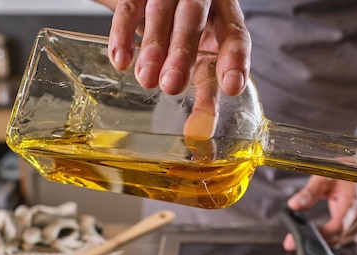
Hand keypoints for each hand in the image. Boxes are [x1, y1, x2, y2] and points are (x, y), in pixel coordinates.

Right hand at [94, 0, 250, 95]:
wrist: (158, 4)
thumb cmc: (191, 42)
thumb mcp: (204, 64)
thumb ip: (206, 96)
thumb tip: (201, 139)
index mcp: (226, 17)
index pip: (235, 34)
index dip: (234, 60)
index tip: (230, 87)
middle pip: (193, 18)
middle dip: (182, 53)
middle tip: (171, 86)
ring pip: (161, 11)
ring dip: (153, 46)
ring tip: (146, 79)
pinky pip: (128, 7)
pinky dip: (123, 34)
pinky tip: (121, 60)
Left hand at [283, 176, 356, 250]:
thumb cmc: (345, 172)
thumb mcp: (323, 178)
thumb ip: (309, 192)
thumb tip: (293, 204)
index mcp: (352, 204)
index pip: (336, 228)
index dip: (318, 236)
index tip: (299, 237)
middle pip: (337, 238)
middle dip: (315, 241)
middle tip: (291, 241)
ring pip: (339, 241)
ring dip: (321, 242)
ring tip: (302, 237)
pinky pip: (342, 239)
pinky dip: (328, 239)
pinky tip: (316, 236)